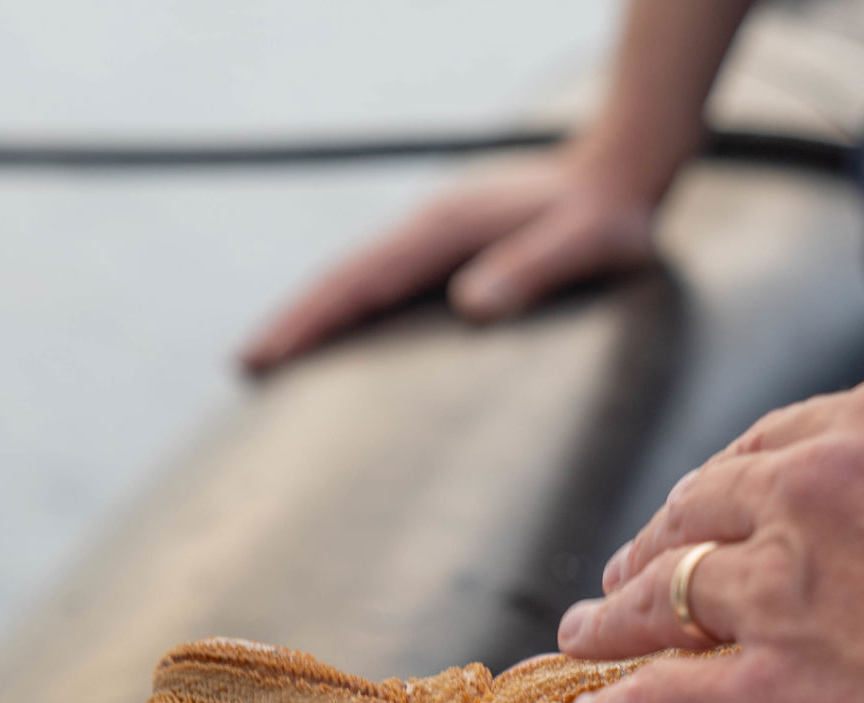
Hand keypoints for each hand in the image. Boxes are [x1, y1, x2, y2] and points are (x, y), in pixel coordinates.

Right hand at [238, 149, 663, 372]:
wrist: (620, 174)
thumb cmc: (608, 219)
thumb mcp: (585, 244)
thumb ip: (534, 270)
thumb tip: (471, 305)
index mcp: (446, 228)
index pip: (363, 278)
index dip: (314, 317)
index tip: (270, 353)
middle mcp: (428, 228)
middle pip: (343, 276)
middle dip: (293, 320)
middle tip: (243, 367)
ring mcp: (433, 237)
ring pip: (356, 277)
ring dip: (313, 316)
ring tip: (271, 362)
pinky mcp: (445, 250)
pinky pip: (381, 282)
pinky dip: (348, 309)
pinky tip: (336, 341)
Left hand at [555, 375, 863, 702]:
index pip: (771, 445)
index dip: (725, 491)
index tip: (705, 519)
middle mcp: (819, 487)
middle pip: (697, 511)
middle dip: (655, 548)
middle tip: (624, 581)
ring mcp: (780, 590)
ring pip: (652, 598)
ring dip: (610, 623)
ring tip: (583, 643)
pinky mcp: (759, 693)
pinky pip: (648, 697)